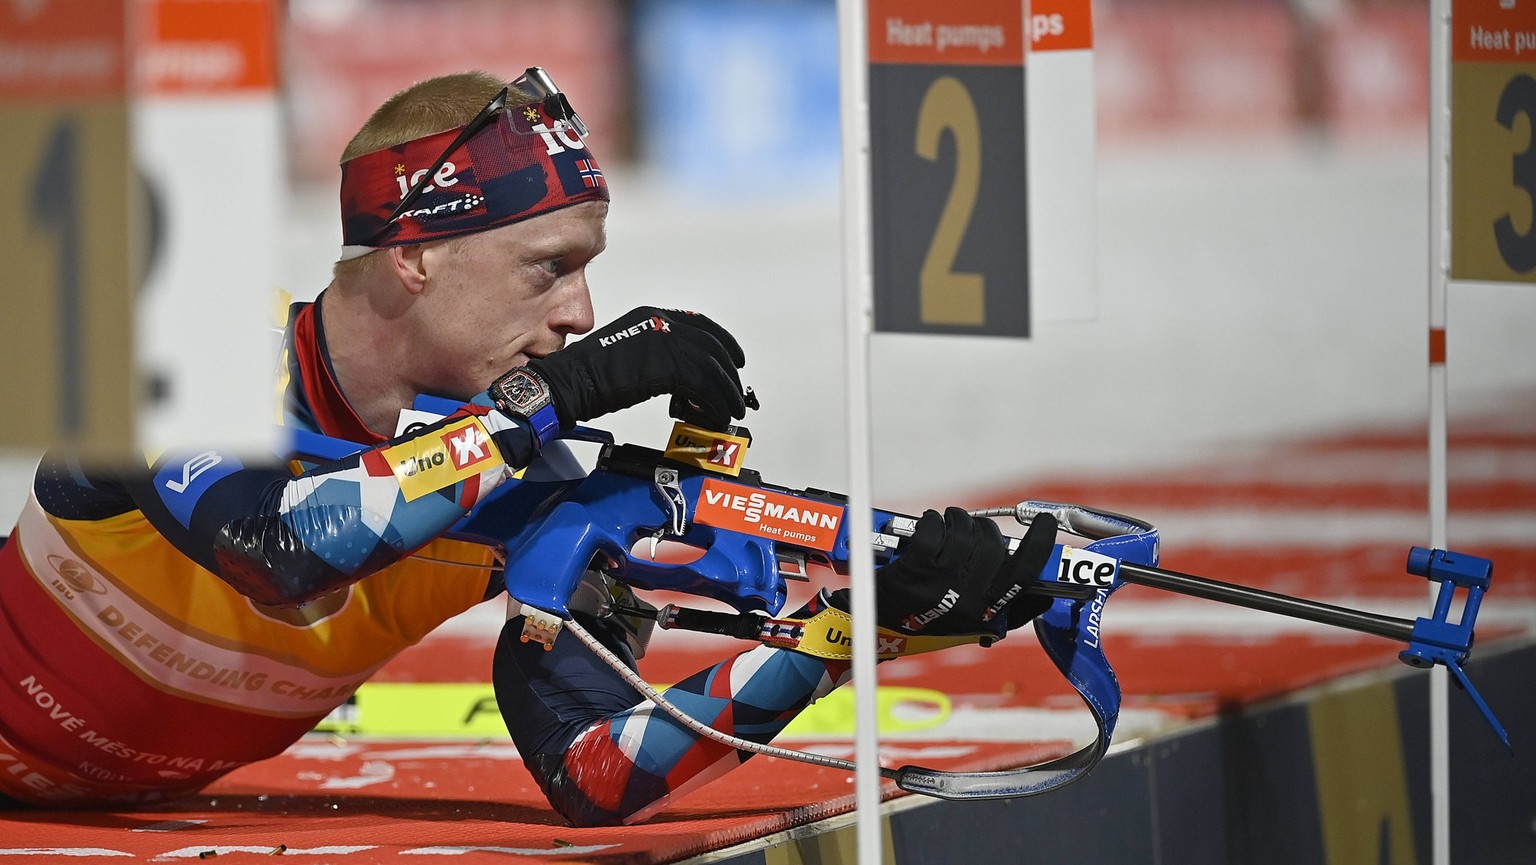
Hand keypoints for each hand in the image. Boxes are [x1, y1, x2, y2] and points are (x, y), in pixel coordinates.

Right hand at [498, 307, 747, 430]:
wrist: (570, 382)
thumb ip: (658, 356)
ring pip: (711, 367)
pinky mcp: (665, 366)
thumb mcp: (629, 353)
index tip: (735, 360)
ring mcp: (665, 342)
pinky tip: (715, 415)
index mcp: (653, 316)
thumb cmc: (588, 374)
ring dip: (725, 393)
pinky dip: (714, 403)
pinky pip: (703, 386)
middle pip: (712, 346)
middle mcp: (662, 323)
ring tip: (730, 411)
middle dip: (729, 373)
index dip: (723, 344)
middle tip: (736, 394)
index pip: (700, 326)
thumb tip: (683, 377)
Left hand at [875, 507, 1058, 634]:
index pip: (1024, 576)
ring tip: (948, 521)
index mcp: (985, 612)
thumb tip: (1046, 598)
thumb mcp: (970, 624)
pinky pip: (932, 530)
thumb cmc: (927, 620)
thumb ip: (1007, 612)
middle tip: (971, 527)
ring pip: (962, 533)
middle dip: (982, 527)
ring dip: (956, 518)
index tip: (1046, 523)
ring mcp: (938, 584)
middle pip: (992, 545)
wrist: (878, 626)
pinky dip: (932, 520)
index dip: (1040, 546)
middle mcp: (965, 600)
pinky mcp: (912, 570)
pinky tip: (928, 524)